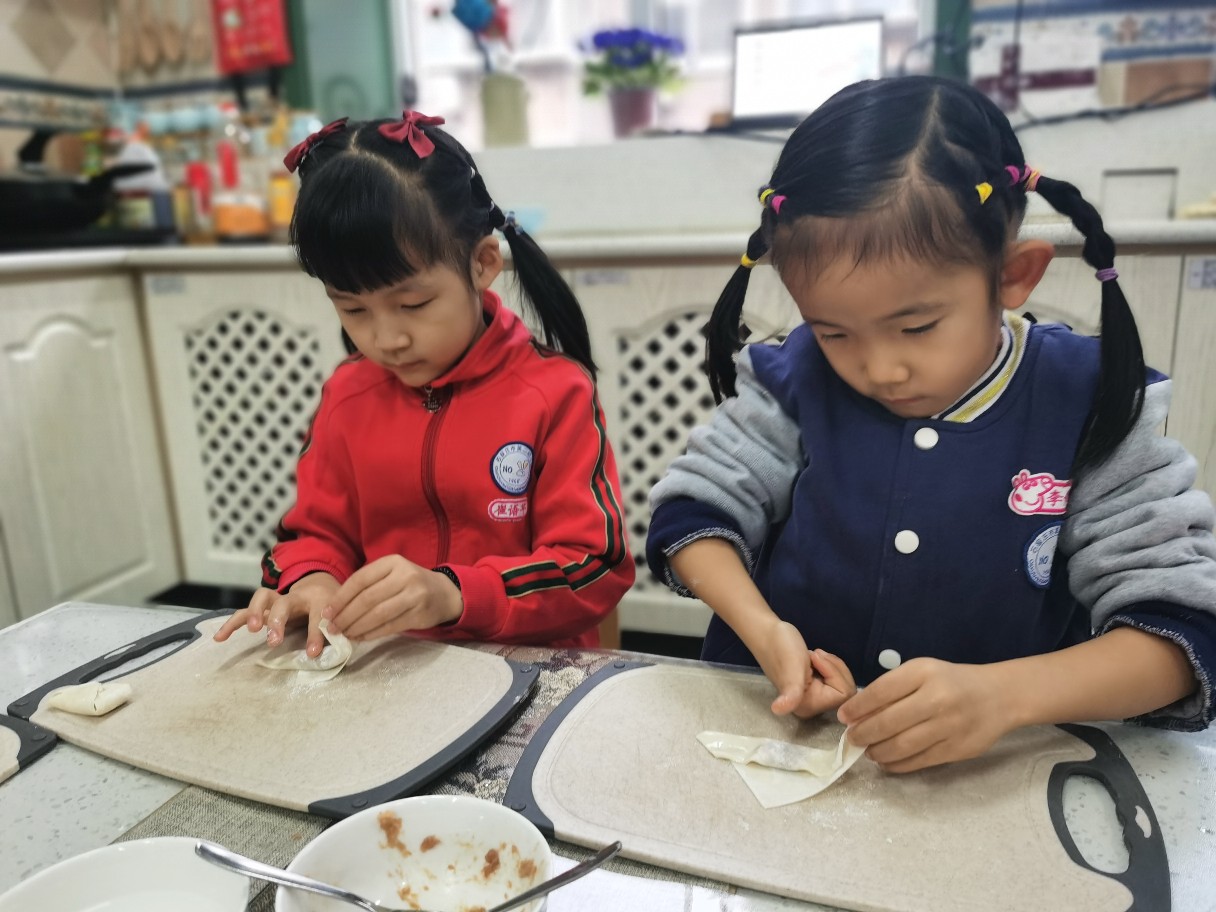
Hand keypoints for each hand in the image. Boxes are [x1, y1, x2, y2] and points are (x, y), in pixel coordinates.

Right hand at [212, 573, 338, 657]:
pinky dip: (231, 623)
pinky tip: (219, 638)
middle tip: (273, 640)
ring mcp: (277, 600)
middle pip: (284, 602)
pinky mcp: (263, 608)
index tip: (313, 653)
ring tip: (252, 630)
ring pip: (261, 599)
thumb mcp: (336, 618)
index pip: (317, 615)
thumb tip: (337, 652)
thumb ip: (335, 633)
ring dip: (255, 613)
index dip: (315, 634)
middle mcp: (294, 596)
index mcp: (318, 599)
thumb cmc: (328, 609)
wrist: (319, 588)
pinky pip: (244, 613)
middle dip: (277, 620)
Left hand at [324, 555, 462, 639]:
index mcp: (393, 562)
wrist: (444, 594)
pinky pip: (390, 626)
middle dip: (346, 616)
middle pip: (367, 599)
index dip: (340, 598)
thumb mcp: (391, 574)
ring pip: (378, 615)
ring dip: (357, 627)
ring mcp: (414, 595)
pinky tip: (361, 637)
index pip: (360, 580)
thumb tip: (335, 609)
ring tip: (345, 634)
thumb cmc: (410, 584)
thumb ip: (368, 585)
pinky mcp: (419, 614)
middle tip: (332, 628)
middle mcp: (405, 576)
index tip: (326, 613)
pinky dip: (372, 634)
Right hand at [754, 620, 856, 718]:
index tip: (816, 660)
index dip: (834, 673)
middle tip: (815, 655)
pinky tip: (814, 659)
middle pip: (844, 690)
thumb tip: (777, 710)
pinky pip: (834, 679)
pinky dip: (829, 664)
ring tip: (812, 656)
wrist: (768, 634)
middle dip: (834, 668)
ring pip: (841, 683)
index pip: (842, 695)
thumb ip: (791, 692)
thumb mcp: (791, 669)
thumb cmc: (780, 648)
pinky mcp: (812, 687)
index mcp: (806, 706)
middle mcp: (810, 706)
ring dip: (831, 664)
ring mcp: (812, 697)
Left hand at [837, 658, 1011, 772]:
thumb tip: (858, 713)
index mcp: (924, 673)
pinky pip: (919, 761)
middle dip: (862, 733)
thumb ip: (893, 688)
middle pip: (887, 722)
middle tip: (851, 739)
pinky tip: (886, 761)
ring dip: (877, 751)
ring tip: (868, 751)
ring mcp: (948, 726)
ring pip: (901, 746)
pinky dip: (897, 764)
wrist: (998, 696)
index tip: (843, 717)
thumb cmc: (951, 682)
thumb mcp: (922, 672)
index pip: (881, 692)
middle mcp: (937, 699)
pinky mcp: (956, 749)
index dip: (857, 708)